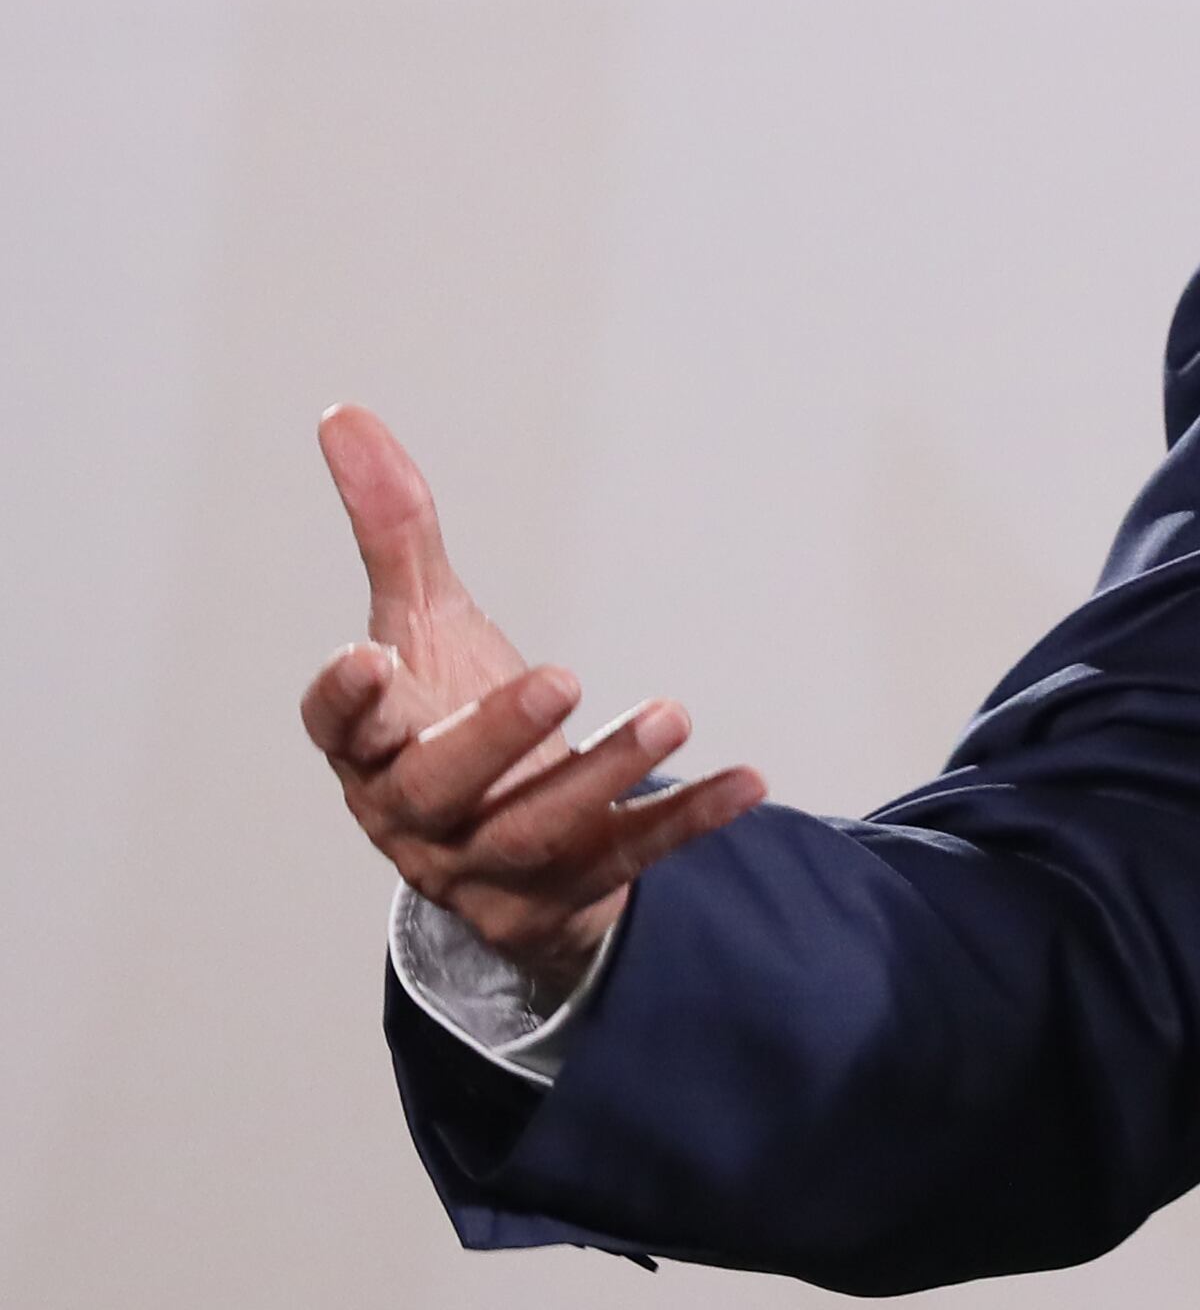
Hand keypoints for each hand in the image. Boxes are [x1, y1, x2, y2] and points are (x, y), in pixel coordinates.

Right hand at [303, 405, 763, 1007]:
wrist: (498, 851)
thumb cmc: (444, 718)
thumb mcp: (424, 623)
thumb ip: (394, 530)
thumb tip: (346, 415)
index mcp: (371, 750)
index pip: (339, 731)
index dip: (343, 700)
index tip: (367, 654)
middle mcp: (417, 817)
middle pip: (437, 791)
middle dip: (493, 737)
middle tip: (561, 675)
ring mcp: (488, 866)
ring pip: (536, 833)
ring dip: (605, 774)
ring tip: (673, 713)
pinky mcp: (566, 893)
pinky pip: (628, 861)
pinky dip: (687, 823)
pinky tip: (750, 780)